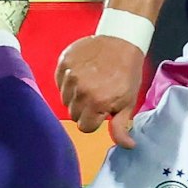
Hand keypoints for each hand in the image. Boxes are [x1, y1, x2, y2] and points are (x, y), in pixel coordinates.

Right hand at [56, 33, 145, 147]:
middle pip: (73, 113)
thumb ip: (121, 127)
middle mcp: (79, 90)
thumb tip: (128, 147)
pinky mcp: (63, 62)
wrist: (121, 40)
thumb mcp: (128, 102)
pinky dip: (68, 81)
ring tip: (90, 83)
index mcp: (96, 102)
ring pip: (64, 99)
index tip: (102, 109)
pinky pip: (59, 82)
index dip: (95, 120)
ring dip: (75, 95)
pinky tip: (82, 73)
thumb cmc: (127, 73)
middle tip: (98, 94)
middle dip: (85, 109)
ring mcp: (69, 74)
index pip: (84, 126)